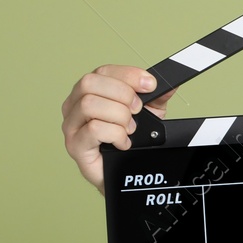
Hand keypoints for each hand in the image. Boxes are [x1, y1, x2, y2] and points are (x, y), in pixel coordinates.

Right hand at [61, 65, 176, 193]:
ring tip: (130, 128)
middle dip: (122, 94)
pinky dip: (116, 134)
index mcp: (90, 91)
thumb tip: (170, 84)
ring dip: (119, 116)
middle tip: (138, 110)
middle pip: (90, 82)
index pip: (103, 71)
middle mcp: (75, 105)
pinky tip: (123, 142)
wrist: (125, 172)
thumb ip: (157, 97)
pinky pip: (94, 129)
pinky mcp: (74, 145)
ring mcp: (71, 125)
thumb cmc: (129, 140)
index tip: (150, 85)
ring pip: (89, 104)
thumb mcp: (149, 114)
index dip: (129, 75)